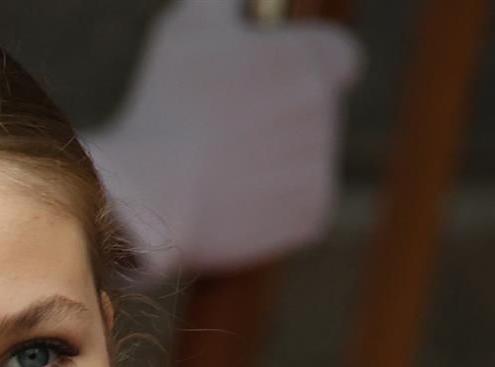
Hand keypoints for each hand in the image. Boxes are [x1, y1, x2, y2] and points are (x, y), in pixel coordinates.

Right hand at [81, 0, 362, 276]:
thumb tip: (239, 3)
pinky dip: (265, 210)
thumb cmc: (166, 106)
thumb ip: (226, 4)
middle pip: (314, 114)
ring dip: (268, 164)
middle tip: (223, 133)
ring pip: (302, 162)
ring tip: (213, 171)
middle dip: (278, 120)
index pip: (340, 56)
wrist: (153, 196)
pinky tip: (224, 205)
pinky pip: (295, 208)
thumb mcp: (189, 28)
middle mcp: (327, 112)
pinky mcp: (310, 217)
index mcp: (310, 60)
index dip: (308, 68)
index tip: (274, 82)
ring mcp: (322, 168)